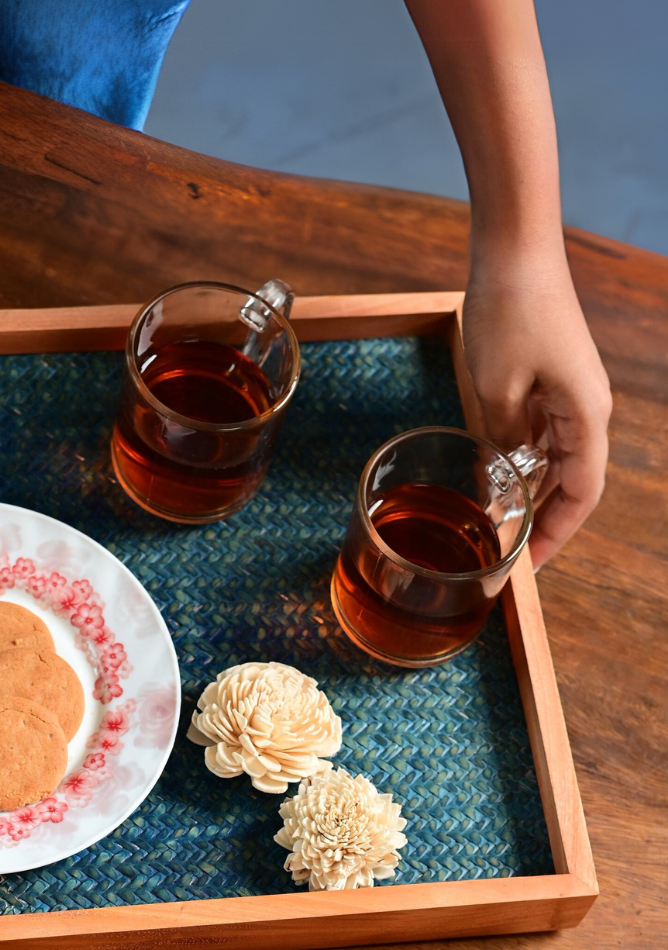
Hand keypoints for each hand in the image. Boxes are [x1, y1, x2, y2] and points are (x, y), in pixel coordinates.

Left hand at [462, 248, 611, 569]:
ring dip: (530, 494)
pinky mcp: (552, 378)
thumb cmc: (510, 311)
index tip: (526, 569)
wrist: (515, 247)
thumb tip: (501, 479)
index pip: (580, 495)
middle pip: (571, 483)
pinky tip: (495, 480)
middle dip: (541, 523)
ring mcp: (570, 392)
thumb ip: (501, 441)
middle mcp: (587, 408)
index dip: (555, 537)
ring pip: (556, 461)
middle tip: (505, 559)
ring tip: (498, 529)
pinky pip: (542, 434)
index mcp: (586, 415)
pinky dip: (522, 462)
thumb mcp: (495, 388)